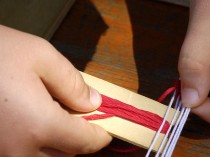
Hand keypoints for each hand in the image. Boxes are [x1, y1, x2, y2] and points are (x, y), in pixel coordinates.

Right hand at [0, 25, 110, 155]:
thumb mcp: (41, 56)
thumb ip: (73, 84)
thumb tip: (93, 104)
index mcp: (39, 127)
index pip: (85, 143)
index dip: (101, 136)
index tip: (108, 127)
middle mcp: (19, 150)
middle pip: (66, 156)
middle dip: (78, 139)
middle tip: (80, 117)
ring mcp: (1, 154)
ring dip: (56, 145)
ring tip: (54, 117)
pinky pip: (21, 155)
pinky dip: (34, 145)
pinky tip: (31, 122)